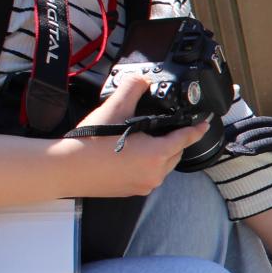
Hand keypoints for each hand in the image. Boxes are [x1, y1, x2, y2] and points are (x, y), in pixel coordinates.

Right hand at [61, 75, 209, 196]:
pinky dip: (147, 164)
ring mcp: (143, 185)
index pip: (186, 139)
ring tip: (143, 139)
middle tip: (162, 127)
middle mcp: (155, 174)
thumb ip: (133, 89)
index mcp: (157, 155)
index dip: (196, 128)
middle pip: (175, 153)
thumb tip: (143, 80)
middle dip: (173, 140)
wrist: (66, 168)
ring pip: (163, 166)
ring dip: (160, 153)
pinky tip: (131, 154)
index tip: (205, 123)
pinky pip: (148, 175)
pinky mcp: (131, 191)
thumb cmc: (91, 142)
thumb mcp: (115, 108)